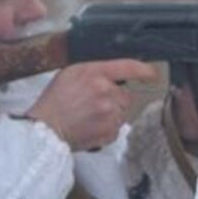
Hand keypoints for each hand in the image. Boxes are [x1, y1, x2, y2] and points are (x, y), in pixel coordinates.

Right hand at [26, 59, 157, 150]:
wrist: (45, 128)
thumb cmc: (55, 100)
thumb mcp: (70, 73)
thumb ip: (94, 70)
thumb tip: (115, 72)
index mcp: (95, 72)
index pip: (129, 67)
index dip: (144, 70)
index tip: (152, 73)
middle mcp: (105, 91)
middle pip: (127, 95)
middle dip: (116, 99)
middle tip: (95, 104)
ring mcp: (109, 112)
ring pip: (122, 113)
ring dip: (111, 115)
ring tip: (90, 116)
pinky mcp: (109, 131)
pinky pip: (117, 128)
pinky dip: (107, 129)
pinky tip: (91, 126)